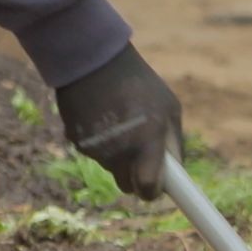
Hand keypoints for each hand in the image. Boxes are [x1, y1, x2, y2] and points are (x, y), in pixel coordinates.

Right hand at [55, 44, 180, 199]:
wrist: (92, 58)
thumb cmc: (139, 83)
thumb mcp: (169, 108)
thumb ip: (173, 143)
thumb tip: (176, 171)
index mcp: (146, 143)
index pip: (148, 189)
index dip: (153, 192)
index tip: (156, 188)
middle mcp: (119, 151)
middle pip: (127, 186)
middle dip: (135, 177)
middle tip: (140, 156)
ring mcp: (95, 147)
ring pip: (110, 168)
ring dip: (117, 156)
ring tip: (120, 122)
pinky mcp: (75, 141)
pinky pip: (93, 152)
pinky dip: (99, 143)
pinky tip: (101, 117)